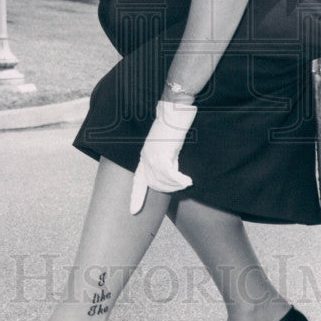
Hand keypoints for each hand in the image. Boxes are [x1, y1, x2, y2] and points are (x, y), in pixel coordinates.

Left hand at [129, 100, 195, 214]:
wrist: (173, 109)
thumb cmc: (172, 123)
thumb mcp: (165, 143)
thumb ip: (165, 156)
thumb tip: (170, 170)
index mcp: (144, 155)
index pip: (138, 180)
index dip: (136, 196)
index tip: (133, 211)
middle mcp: (146, 158)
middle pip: (155, 184)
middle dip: (168, 188)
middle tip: (181, 184)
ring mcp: (153, 158)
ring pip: (163, 182)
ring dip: (176, 184)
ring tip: (185, 181)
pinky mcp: (163, 156)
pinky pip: (171, 176)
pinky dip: (180, 180)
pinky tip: (188, 181)